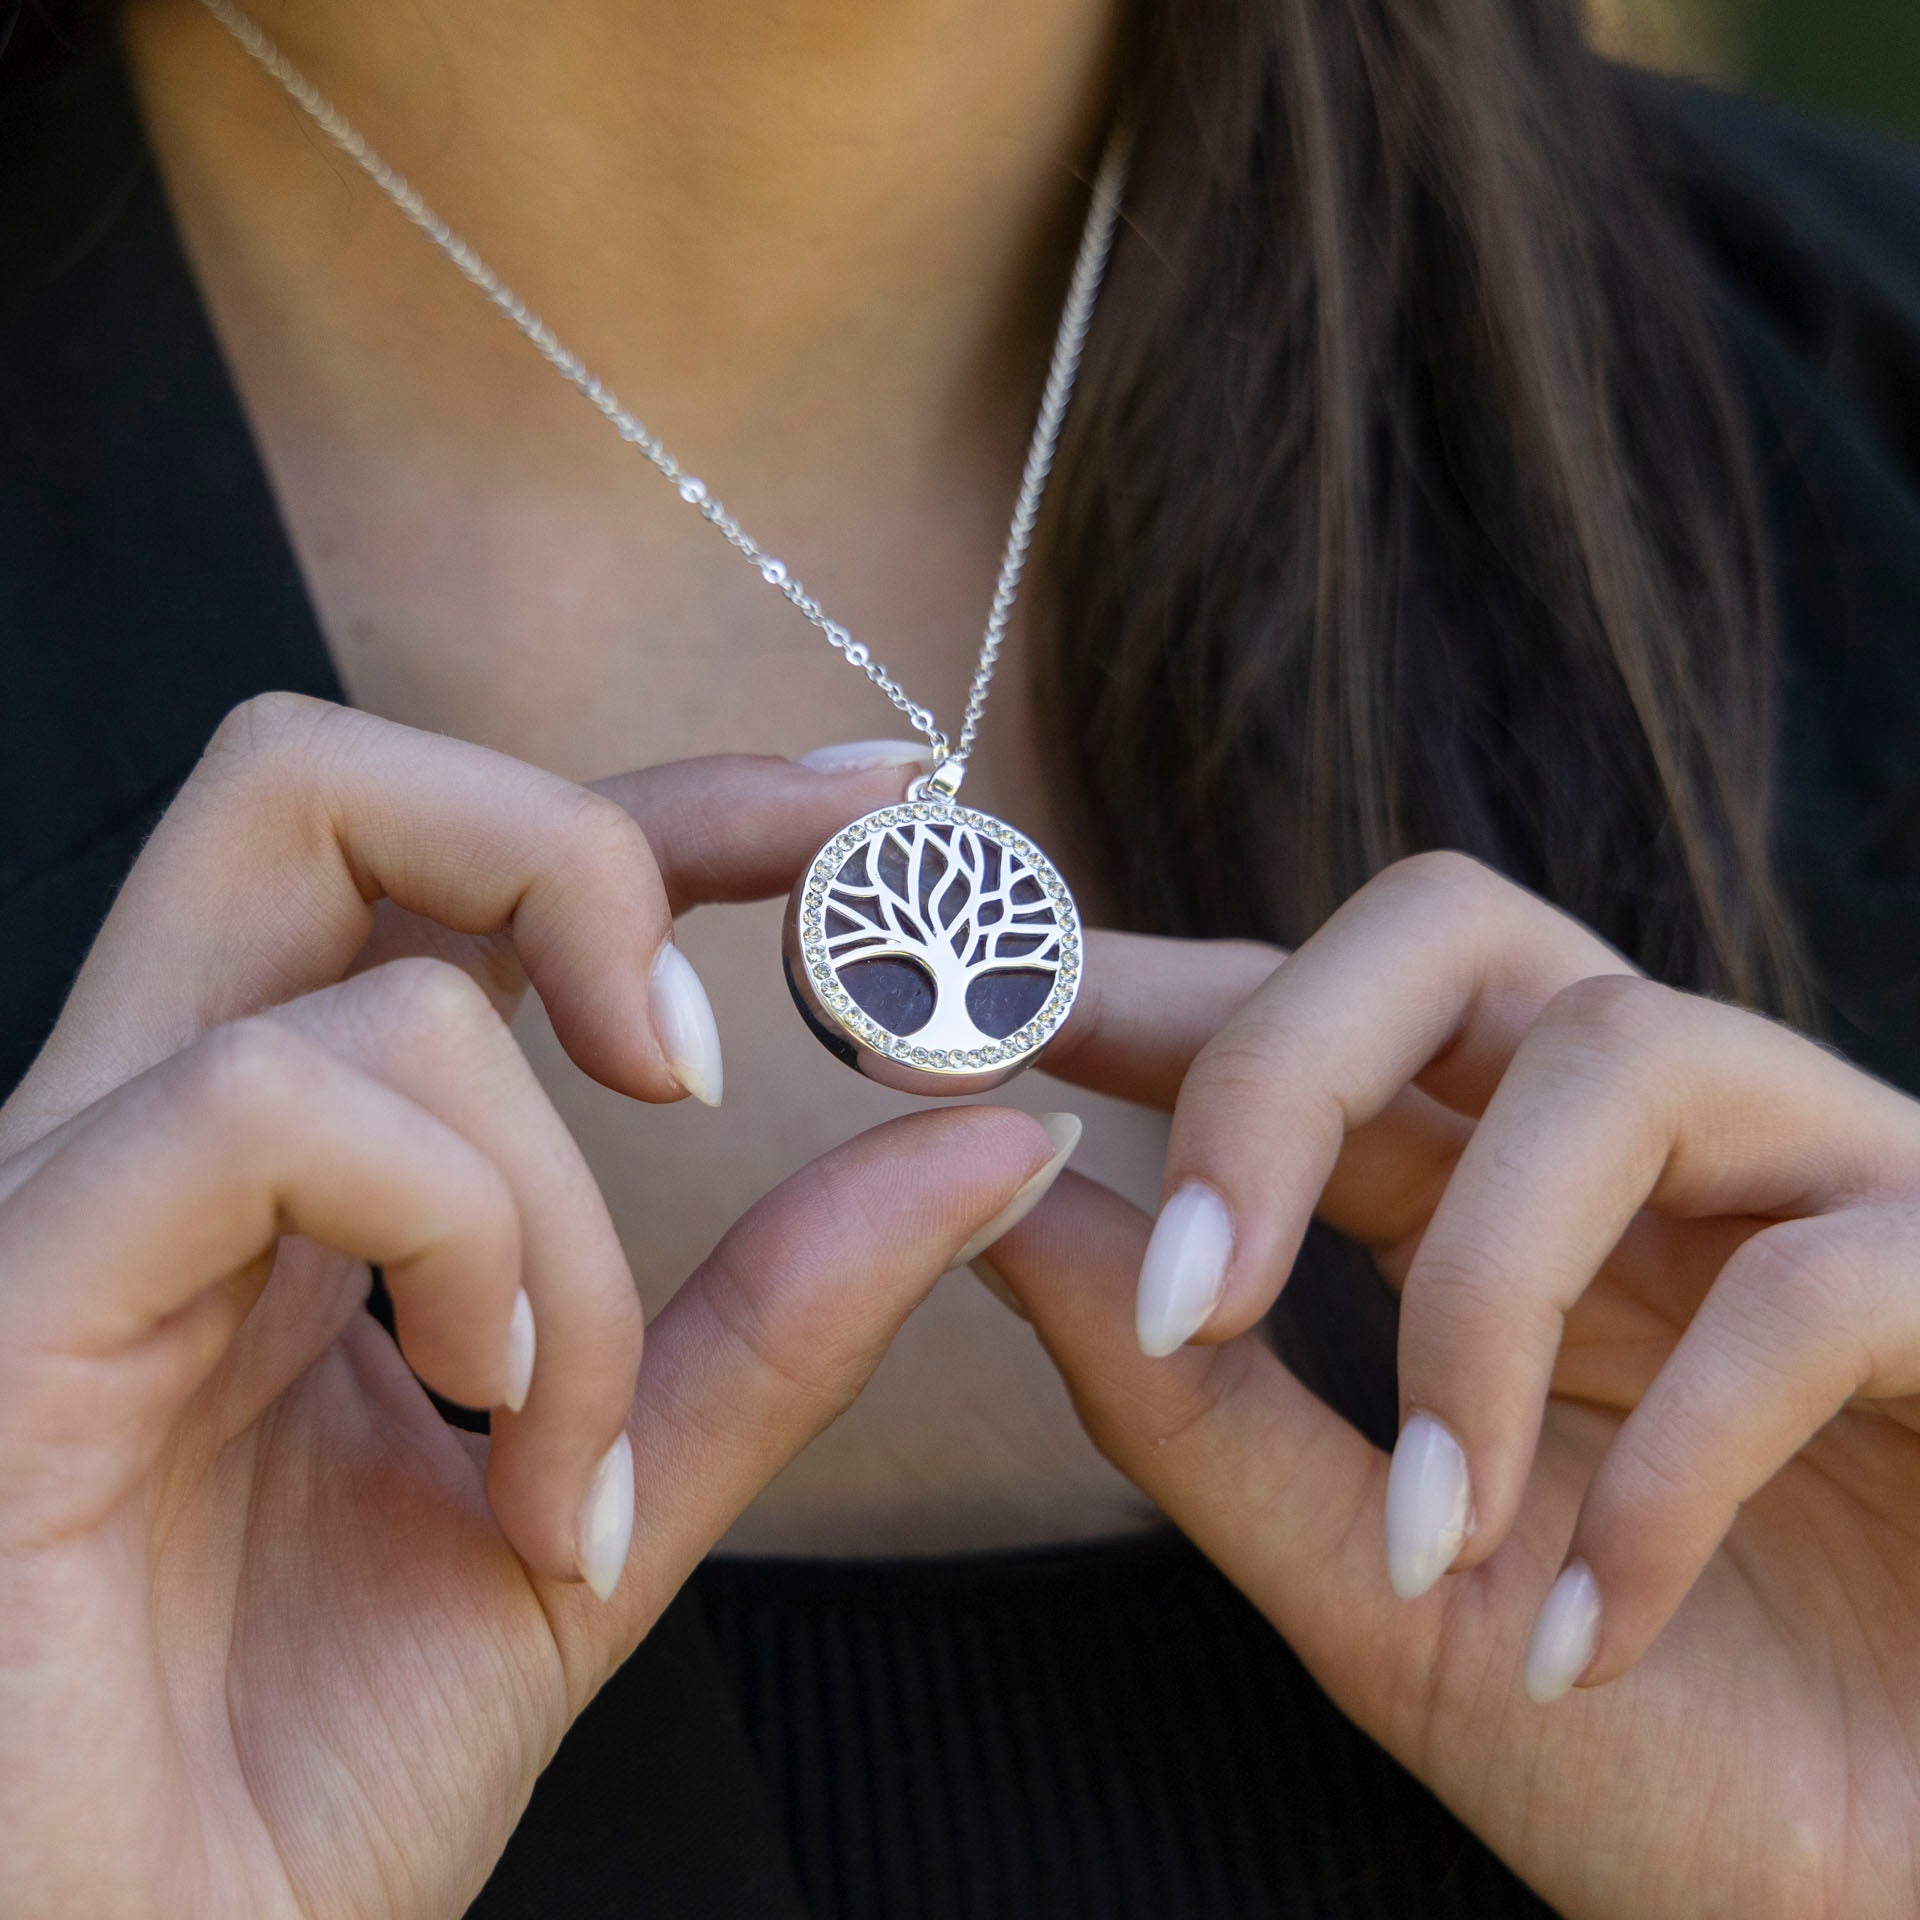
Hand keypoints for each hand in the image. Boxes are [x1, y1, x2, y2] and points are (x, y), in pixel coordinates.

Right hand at [0, 695, 1067, 1918]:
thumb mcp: (610, 1500)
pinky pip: (270, 1104)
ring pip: (367, 986)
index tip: (877, 809)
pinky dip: (458, 1238)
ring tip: (561, 1420)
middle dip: (587, 842)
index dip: (674, 804)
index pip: (456, 870)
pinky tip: (481, 1415)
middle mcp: (151, 1137)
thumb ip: (783, 1315)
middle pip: (317, 782)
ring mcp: (63, 1199)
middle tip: (715, 1048)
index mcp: (283, 1168)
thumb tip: (988, 1138)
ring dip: (555, 1205)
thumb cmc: (317, 1776)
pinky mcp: (8, 1294)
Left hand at [984, 852, 1919, 1919]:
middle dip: (1281, 1069)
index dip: (1153, 990)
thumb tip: (1005, 1216)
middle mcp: (1654, 1146)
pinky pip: (1812, 1288)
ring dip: (1479, 1305)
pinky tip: (1592, 1642)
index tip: (992, 1009)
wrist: (1891, 1916)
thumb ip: (1190, 1399)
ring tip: (1438, 1538)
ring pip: (1619, 1060)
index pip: (1314, 1013)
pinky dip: (1669, 1474)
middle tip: (1193, 1278)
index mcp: (1500, 1193)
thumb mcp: (1367, 1578)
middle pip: (1451, 933)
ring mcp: (1826, 1185)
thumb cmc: (1655, 1752)